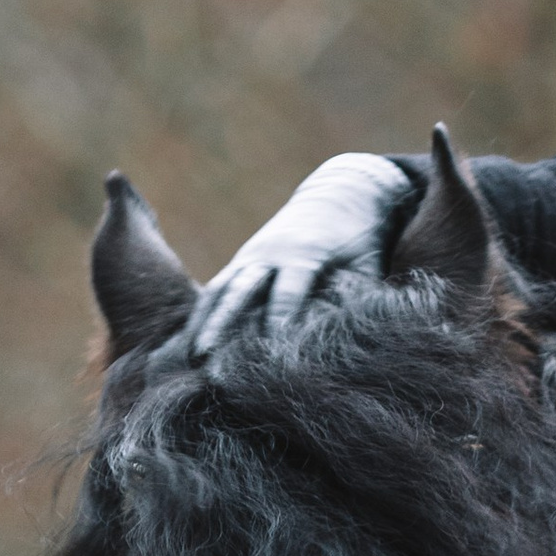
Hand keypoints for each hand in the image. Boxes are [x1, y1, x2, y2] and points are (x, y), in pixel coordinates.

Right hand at [188, 153, 413, 357]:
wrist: (340, 195)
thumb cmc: (360, 237)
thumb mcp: (367, 262)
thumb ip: (358, 295)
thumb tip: (350, 337)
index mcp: (303, 253)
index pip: (287, 290)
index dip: (278, 319)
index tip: (268, 350)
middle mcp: (269, 254)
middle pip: (239, 291)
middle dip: (221, 324)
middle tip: (205, 356)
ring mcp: (252, 257)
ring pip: (219, 290)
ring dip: (202, 323)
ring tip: (188, 359)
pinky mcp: (243, 263)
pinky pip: (216, 290)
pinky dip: (203, 316)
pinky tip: (192, 345)